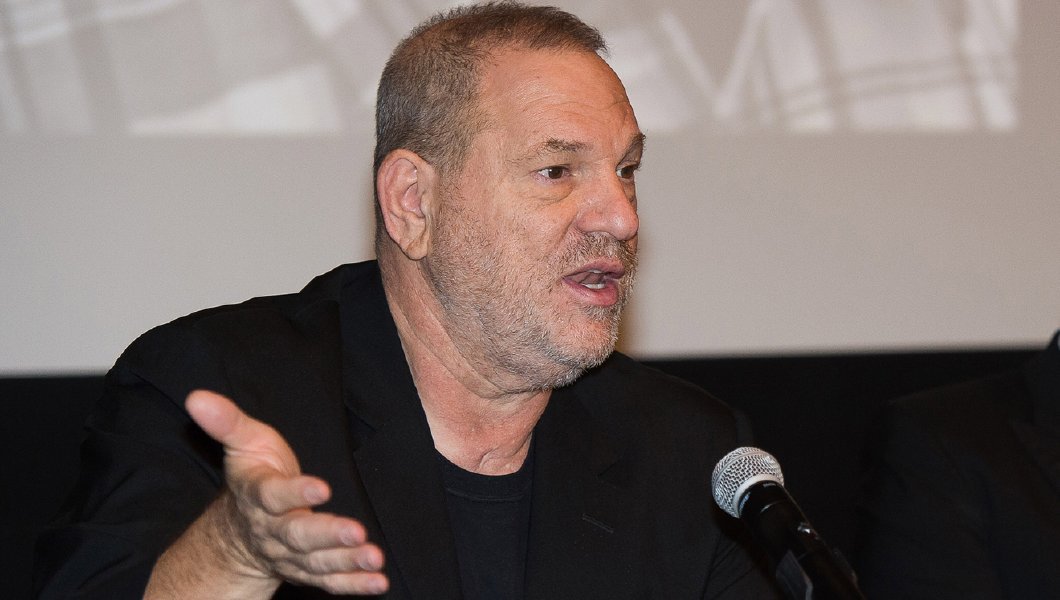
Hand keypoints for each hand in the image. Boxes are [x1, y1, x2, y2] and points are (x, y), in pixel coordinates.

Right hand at [151, 390, 388, 596]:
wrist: (241, 531)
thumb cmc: (254, 475)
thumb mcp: (242, 443)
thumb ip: (227, 422)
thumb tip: (197, 397)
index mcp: (259, 497)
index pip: (274, 496)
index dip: (295, 493)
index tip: (321, 488)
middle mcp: (274, 531)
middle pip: (299, 536)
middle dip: (328, 534)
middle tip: (356, 531)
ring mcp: (291, 555)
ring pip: (318, 562)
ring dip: (347, 561)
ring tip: (373, 557)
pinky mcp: (308, 570)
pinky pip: (330, 582)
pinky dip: (354, 585)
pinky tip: (378, 582)